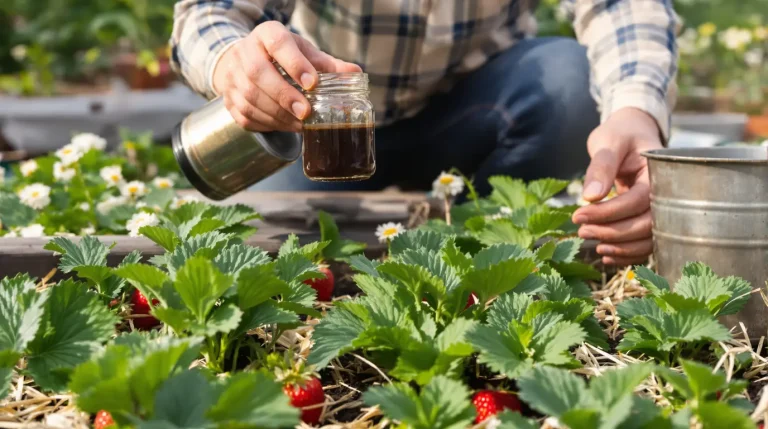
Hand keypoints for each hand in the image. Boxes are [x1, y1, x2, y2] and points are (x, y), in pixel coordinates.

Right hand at [212, 21, 361, 132]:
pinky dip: (267, 124)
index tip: (312, 83)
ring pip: (250, 98)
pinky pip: (245, 116)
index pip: (278, 43)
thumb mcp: (303, 52)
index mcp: (266, 35)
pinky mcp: (227, 99)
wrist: (244, 61)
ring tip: (300, 124)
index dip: (295, 63)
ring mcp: (232, 77)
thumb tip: (355, 74)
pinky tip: (285, 126)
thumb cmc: (280, 56)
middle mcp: (244, 52)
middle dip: (284, 95)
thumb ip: (327, 64)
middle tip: (306, 112)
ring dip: (278, 115)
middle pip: (258, 73)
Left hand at [572, 107, 662, 265]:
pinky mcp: (652, 217)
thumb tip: (591, 197)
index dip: (608, 212)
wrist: (633, 133)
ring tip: (594, 246)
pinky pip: (646, 242)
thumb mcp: (608, 141)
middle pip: (647, 224)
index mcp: (659, 173)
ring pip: (649, 238)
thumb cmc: (621, 134)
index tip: (579, 215)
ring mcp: (662, 208)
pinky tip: (606, 254)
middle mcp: (666, 194)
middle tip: (582, 232)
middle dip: (613, 233)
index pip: (638, 200)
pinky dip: (629, 253)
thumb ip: (601, 166)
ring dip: (621, 247)